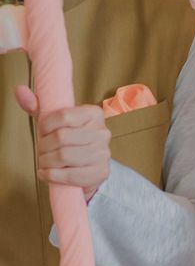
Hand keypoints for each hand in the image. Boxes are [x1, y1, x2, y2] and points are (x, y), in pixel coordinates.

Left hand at [15, 86, 110, 200]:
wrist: (89, 164)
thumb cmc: (70, 139)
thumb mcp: (56, 121)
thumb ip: (38, 107)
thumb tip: (20, 90)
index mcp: (93, 113)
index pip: (63, 116)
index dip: (45, 126)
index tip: (42, 132)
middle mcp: (102, 132)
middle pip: (62, 137)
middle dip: (44, 146)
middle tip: (41, 150)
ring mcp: (103, 153)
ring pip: (64, 156)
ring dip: (46, 161)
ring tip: (43, 161)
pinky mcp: (101, 172)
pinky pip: (70, 175)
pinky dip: (52, 175)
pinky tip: (46, 173)